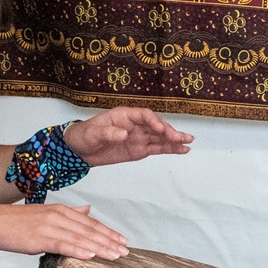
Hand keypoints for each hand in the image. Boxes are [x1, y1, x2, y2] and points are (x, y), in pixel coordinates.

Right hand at [0, 199, 127, 261]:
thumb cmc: (13, 223)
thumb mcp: (44, 214)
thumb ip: (68, 214)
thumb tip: (87, 210)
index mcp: (60, 210)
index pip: (90, 223)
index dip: (108, 232)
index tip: (123, 241)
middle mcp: (57, 215)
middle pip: (89, 230)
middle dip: (110, 241)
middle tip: (126, 252)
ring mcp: (48, 226)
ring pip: (80, 238)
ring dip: (100, 247)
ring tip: (116, 256)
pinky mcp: (37, 237)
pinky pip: (62, 244)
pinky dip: (78, 250)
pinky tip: (91, 256)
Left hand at [48, 107, 192, 167]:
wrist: (78, 151)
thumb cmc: (84, 136)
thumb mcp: (92, 134)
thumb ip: (108, 133)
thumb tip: (124, 134)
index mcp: (124, 116)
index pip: (144, 116)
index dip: (154, 122)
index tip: (161, 130)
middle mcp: (135, 125)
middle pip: (156, 126)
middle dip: (169, 132)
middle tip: (181, 138)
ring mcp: (138, 137)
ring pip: (160, 138)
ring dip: (174, 140)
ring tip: (189, 142)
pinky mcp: (139, 150)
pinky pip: (157, 149)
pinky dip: (169, 150)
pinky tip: (182, 150)